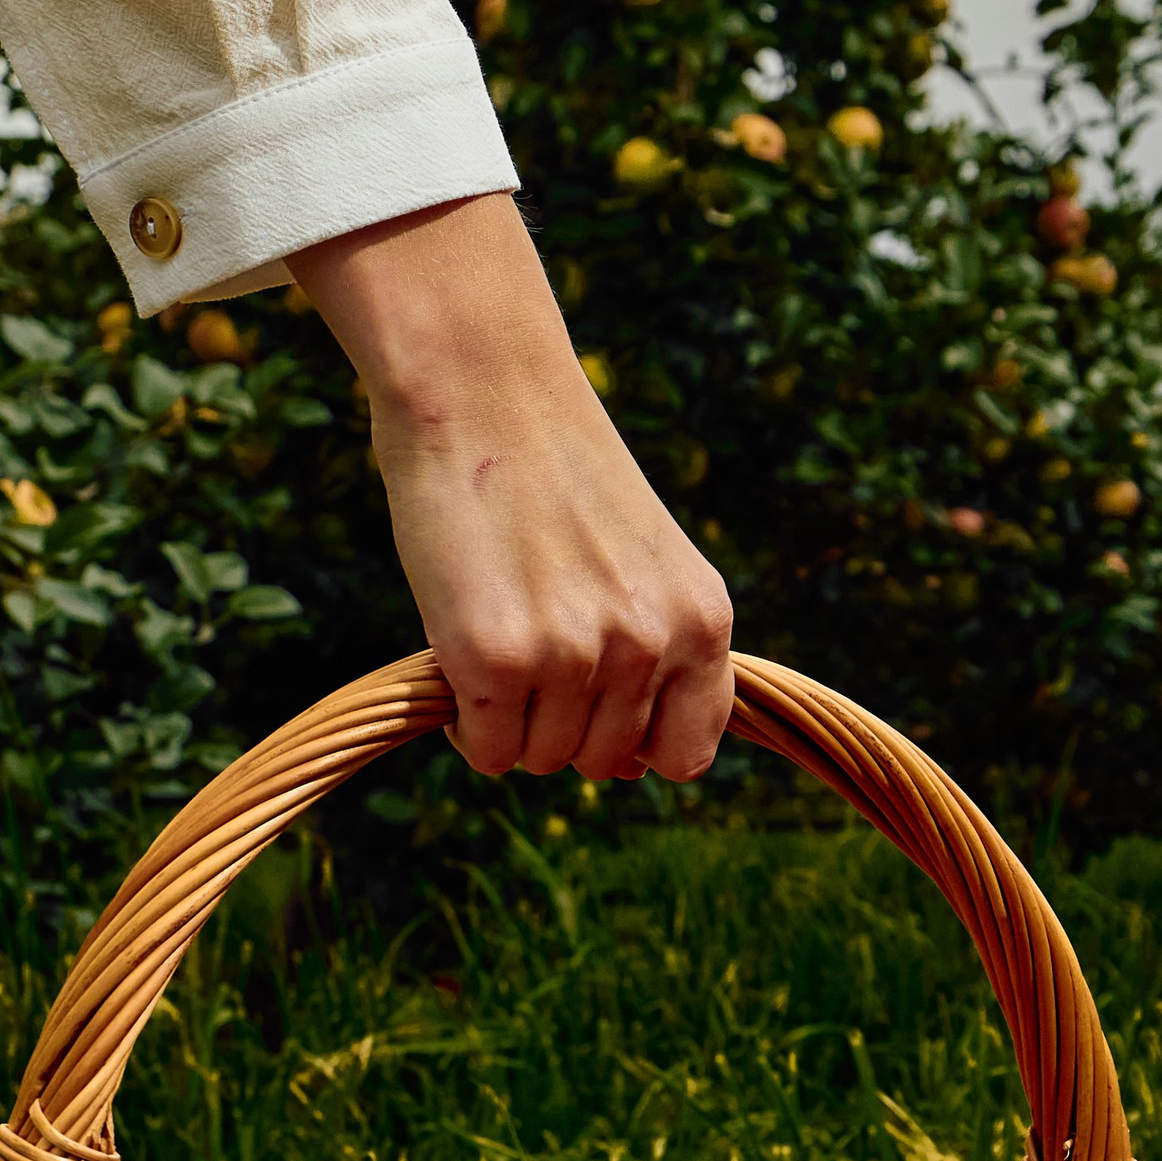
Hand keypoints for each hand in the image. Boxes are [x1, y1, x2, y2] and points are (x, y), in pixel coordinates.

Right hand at [287, 196, 732, 782]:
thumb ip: (659, 657)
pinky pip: (488, 752)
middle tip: (528, 645)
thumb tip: (637, 772)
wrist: (485, 388)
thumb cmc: (559, 477)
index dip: (635, 744)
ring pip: (541, 760)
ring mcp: (575, 654)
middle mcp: (650, 643)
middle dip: (561, 724)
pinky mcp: (496, 657)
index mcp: (702, 620)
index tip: (597, 704)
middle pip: (601, 763)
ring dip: (509, 721)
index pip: (685, 757)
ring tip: (494, 636)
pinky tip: (459, 658)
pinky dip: (467, 725)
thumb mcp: (646, 561)